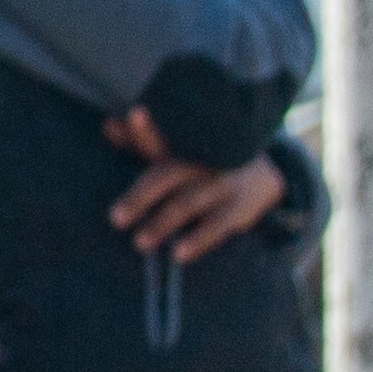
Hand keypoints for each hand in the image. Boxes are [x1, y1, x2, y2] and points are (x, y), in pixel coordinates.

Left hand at [105, 113, 285, 259]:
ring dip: (162, 224)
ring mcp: (221, 183)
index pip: (158, 138)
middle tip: (116, 220)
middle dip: (140, 197)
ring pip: (187, 203)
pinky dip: (198, 240)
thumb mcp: (179, 150)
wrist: (264, 175)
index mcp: (182, 144)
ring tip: (140, 243)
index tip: (134, 116)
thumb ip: (144, 142)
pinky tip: (179, 255)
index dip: (145, 130)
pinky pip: (218, 225)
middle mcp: (201, 160)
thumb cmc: (206, 164)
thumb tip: (108, 126)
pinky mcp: (240, 207)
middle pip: (166, 176)